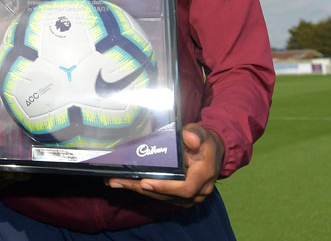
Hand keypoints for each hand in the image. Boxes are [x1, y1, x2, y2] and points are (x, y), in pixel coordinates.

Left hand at [106, 123, 224, 207]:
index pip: (185, 188)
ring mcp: (194, 196)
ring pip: (165, 199)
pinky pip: (165, 197)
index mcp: (204, 174)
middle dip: (143, 189)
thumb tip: (189, 138)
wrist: (213, 151)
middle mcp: (201, 189)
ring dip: (141, 192)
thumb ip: (194, 134)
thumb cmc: (203, 141)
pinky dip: (148, 192)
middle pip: (170, 196)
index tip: (144, 183)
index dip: (164, 187)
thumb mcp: (200, 132)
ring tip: (117, 182)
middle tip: (118, 182)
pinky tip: (130, 184)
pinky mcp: (185, 197)